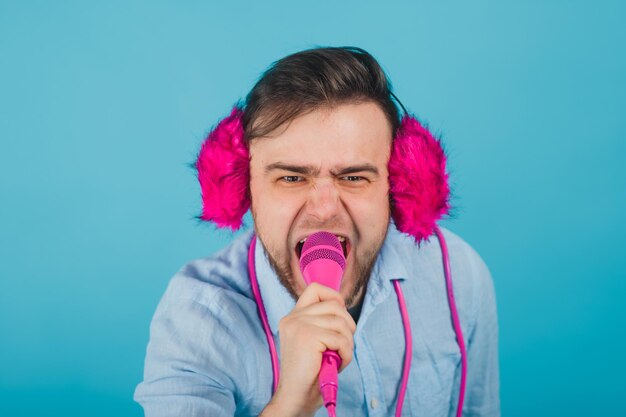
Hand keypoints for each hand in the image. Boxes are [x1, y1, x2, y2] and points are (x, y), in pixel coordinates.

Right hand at [260, 283, 356, 416]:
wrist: (296, 397)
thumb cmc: (309, 373)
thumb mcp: (314, 341)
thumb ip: (322, 323)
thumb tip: (343, 308)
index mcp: (292, 317)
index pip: (315, 289)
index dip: (334, 297)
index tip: (340, 316)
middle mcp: (293, 318)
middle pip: (334, 305)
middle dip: (347, 324)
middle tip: (343, 344)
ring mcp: (299, 325)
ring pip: (340, 322)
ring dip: (347, 342)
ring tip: (339, 356)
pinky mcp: (308, 336)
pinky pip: (341, 339)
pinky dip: (346, 353)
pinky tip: (337, 363)